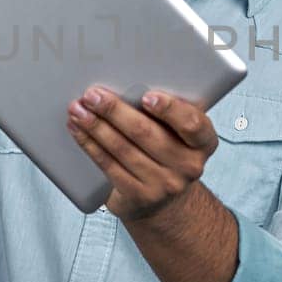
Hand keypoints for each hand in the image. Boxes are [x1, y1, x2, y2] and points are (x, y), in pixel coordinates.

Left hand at [66, 87, 218, 219]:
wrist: (167, 200)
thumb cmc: (170, 153)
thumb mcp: (179, 133)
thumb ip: (166, 112)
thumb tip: (125, 81)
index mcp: (203, 143)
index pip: (192, 124)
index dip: (170, 109)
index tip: (147, 96)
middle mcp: (188, 166)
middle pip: (146, 133)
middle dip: (115, 111)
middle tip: (93, 95)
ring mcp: (164, 184)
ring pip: (123, 149)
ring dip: (96, 127)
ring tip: (78, 110)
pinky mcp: (139, 196)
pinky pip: (110, 166)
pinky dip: (90, 146)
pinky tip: (79, 132)